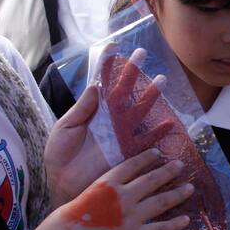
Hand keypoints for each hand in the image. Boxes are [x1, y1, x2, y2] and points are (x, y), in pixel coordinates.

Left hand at [44, 49, 170, 207]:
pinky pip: (146, 140)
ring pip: (138, 110)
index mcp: (93, 110)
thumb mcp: (65, 128)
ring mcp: (119, 133)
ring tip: (161, 80)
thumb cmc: (59, 155)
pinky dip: (158, 133)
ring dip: (150, 96)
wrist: (62, 182)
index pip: (102, 83)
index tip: (114, 47)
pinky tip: (169, 123)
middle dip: (133, 73)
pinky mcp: (126, 151)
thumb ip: (81, 109)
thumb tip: (95, 86)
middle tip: (142, 54)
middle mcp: (109, 118)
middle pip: (124, 91)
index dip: (108, 66)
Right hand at [45, 149, 192, 229]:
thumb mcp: (85, 193)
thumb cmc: (67, 220)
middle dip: (168, 171)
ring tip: (190, 187)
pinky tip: (186, 220)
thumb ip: (102, 190)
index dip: (147, 158)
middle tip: (180, 165)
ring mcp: (133, 215)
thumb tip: (113, 188)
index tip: (157, 152)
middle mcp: (125, 195)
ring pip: (162, 201)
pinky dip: (175, 224)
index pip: (133, 164)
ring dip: (177, 193)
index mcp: (109, 181)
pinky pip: (161, 228)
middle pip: (152, 179)